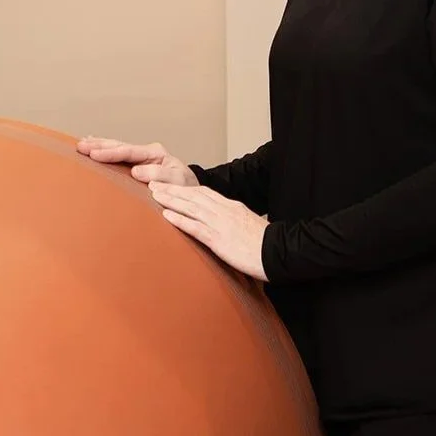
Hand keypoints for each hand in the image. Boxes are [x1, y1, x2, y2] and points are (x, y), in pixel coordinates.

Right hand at [75, 135, 198, 186]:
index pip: (128, 151)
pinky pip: (119, 154)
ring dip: (99, 145)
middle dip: (99, 146)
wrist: (192, 189)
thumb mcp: (177, 181)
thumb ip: (160, 175)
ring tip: (81, 143)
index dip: (110, 153)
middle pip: (119, 146)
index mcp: (155, 154)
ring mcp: (142, 156)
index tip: (94, 154)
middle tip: (80, 145)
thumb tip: (137, 171)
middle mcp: (147, 152)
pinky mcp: (139, 163)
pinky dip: (106, 149)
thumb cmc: (185, 186)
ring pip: (117, 147)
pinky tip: (95, 145)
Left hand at [148, 182, 269, 280]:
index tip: (170, 184)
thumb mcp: (248, 226)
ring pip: (191, 207)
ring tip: (154, 194)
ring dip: (171, 200)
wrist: (282, 251)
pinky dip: (180, 221)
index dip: (185, 189)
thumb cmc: (266, 244)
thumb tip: (223, 225)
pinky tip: (166, 217)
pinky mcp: (220, 240)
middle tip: (153, 184)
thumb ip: (234, 222)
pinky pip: (196, 228)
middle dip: (172, 189)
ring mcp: (221, 224)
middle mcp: (224, 211)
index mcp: (232, 207)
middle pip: (193, 196)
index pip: (204, 193)